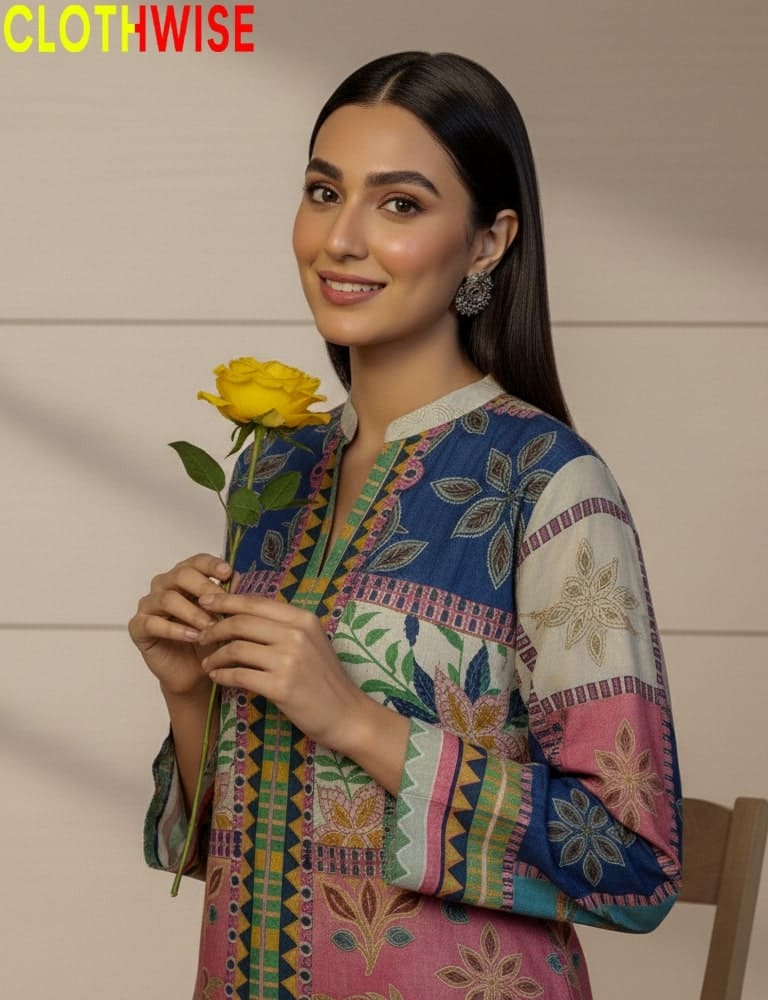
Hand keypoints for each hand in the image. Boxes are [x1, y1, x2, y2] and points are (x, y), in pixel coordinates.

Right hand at [128, 553, 233, 696]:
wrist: (195, 673)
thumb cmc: (209, 640)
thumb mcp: (224, 617)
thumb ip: (228, 597)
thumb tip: (239, 578)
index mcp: (184, 577)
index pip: (196, 561)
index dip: (212, 565)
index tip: (228, 574)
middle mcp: (163, 586)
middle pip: (181, 575)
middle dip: (204, 589)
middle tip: (221, 606)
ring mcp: (148, 605)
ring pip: (167, 599)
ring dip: (193, 613)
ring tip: (210, 627)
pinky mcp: (138, 627)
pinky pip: (153, 623)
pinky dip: (176, 630)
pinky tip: (193, 637)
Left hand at [196, 590, 410, 793]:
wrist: (347, 714)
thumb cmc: (325, 679)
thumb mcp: (311, 642)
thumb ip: (283, 627)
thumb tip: (243, 614)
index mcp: (303, 619)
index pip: (256, 602)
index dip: (226, 600)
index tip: (205, 600)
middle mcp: (296, 634)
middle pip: (241, 622)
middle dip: (214, 628)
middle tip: (201, 636)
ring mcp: (289, 660)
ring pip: (236, 648)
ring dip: (215, 656)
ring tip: (208, 663)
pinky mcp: (281, 686)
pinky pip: (239, 675)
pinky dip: (222, 676)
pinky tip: (217, 678)